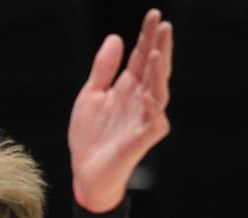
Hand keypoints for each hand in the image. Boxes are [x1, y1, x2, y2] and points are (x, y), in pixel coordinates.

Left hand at [69, 8, 172, 210]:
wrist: (84, 171)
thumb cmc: (89, 136)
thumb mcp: (90, 96)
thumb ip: (103, 69)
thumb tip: (116, 37)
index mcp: (128, 86)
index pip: (141, 56)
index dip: (147, 36)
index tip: (153, 14)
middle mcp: (141, 98)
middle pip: (154, 68)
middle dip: (160, 46)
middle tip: (163, 25)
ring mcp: (144, 117)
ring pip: (159, 90)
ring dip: (158, 72)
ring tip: (156, 52)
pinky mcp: (143, 138)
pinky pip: (155, 122)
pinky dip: (153, 109)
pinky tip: (149, 96)